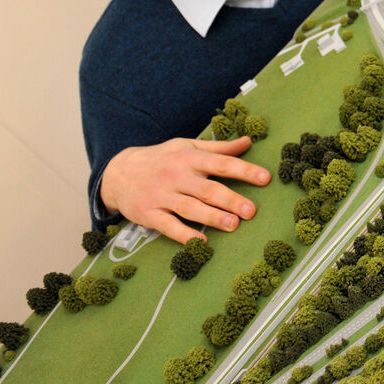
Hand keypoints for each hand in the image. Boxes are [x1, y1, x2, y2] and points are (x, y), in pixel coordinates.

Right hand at [100, 136, 270, 243]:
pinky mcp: (149, 214)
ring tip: (233, 225)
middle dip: (231, 200)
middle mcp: (177, 176)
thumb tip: (248, 141)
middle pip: (208, 189)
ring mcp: (162, 196)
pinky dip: (184, 234)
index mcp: (190, 158)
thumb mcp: (187, 147)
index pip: (221, 163)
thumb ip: (218, 148)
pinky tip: (201, 241)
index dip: (244, 170)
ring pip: (190, 208)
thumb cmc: (162, 159)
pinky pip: (168, 226)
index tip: (265, 178)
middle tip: (251, 211)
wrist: (118, 173)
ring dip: (212, 217)